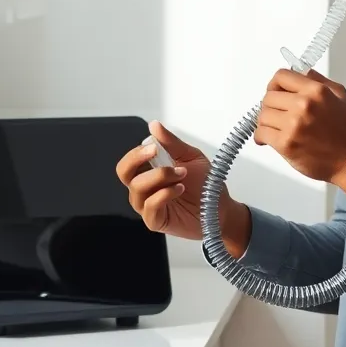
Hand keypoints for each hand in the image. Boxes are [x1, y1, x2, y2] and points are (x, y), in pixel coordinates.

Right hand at [115, 120, 250, 256]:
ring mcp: (148, 205)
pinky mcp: (156, 221)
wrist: (221, 208)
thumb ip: (172, 143)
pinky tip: (179, 189)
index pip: (129, 161)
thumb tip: (154, 126)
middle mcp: (145, 188)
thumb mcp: (191, 157)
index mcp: (149, 171)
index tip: (154, 147)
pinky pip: (149, 207)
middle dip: (139, 160)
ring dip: (160, 177)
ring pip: (137, 189)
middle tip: (158, 154)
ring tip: (181, 175)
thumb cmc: (204, 184)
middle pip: (124, 173)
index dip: (136, 153)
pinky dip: (164, 195)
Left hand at [254, 68, 345, 194]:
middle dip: (270, 106)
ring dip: (266, 122)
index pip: (281, 76)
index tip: (276, 93)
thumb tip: (300, 72)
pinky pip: (261, 133)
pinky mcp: (286, 143)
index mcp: (315, 91)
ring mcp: (293, 125)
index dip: (275, 85)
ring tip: (274, 128)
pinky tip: (268, 140)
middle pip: (268, 97)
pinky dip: (261, 137)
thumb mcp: (339, 96)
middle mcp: (303, 104)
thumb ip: (319, 81)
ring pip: (262, 115)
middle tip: (277, 115)